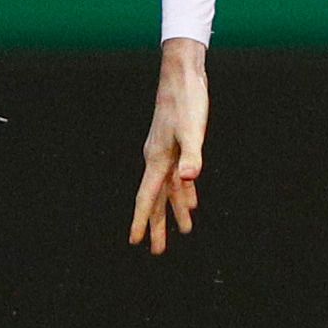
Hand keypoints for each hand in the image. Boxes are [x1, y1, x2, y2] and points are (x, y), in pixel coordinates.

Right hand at [128, 41, 209, 253]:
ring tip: (182, 232)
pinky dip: (183, 192)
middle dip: (157, 225)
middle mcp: (158, 160)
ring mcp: (166, 154)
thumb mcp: (193, 129)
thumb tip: (189, 178)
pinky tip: (190, 203)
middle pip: (155, 200)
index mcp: (158, 160)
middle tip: (157, 251)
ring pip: (167, 191)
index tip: (134, 241)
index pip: (147, 198)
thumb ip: (192, 155)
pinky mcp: (176, 146)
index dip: (141, 221)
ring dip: (173, 212)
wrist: (182, 76)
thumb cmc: (187, 101)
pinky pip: (178, 178)